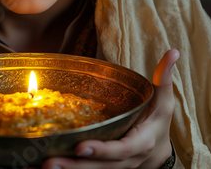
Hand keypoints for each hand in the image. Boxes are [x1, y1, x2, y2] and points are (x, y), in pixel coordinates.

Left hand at [42, 49, 179, 168]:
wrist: (159, 152)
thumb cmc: (158, 123)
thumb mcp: (164, 103)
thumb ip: (165, 80)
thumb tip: (173, 52)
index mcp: (140, 144)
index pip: (120, 150)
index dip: (102, 150)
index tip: (81, 147)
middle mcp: (125, 161)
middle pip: (99, 167)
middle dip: (74, 166)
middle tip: (49, 162)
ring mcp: (112, 168)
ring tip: (38, 166)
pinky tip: (37, 167)